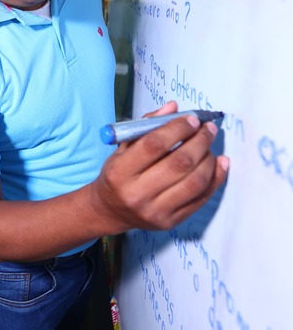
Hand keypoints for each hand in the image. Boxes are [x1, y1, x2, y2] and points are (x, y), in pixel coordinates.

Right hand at [90, 101, 228, 232]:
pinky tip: (220, 163)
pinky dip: (216, 178)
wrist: (110, 211)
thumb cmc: (117, 175)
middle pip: (179, 163)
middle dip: (199, 141)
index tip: (192, 119)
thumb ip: (146, 127)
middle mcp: (137, 194)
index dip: (177, 129)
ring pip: (194, 182)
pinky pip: (201, 198)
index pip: (153, 145)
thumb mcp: (122, 149)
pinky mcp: (171, 222)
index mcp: (120, 172)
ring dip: (209, 159)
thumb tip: (173, 107)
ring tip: (210, 145)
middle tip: (208, 129)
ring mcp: (155, 211)